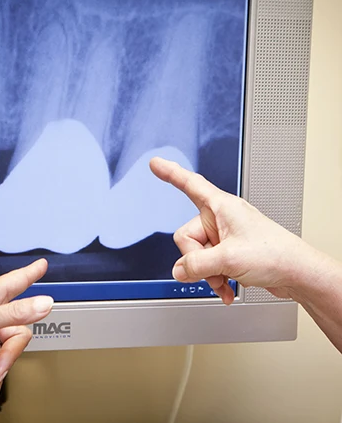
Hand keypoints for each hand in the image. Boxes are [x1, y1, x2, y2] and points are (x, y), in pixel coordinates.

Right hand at [149, 157, 308, 304]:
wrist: (298, 274)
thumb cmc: (275, 254)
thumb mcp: (228, 259)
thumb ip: (196, 264)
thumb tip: (178, 270)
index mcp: (222, 206)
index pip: (190, 184)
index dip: (170, 173)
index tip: (155, 164)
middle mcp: (222, 218)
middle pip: (187, 236)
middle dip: (197, 258)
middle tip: (214, 268)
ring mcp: (225, 236)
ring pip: (197, 255)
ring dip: (207, 273)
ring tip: (225, 280)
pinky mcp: (230, 252)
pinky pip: (209, 264)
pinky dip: (215, 278)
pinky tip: (226, 288)